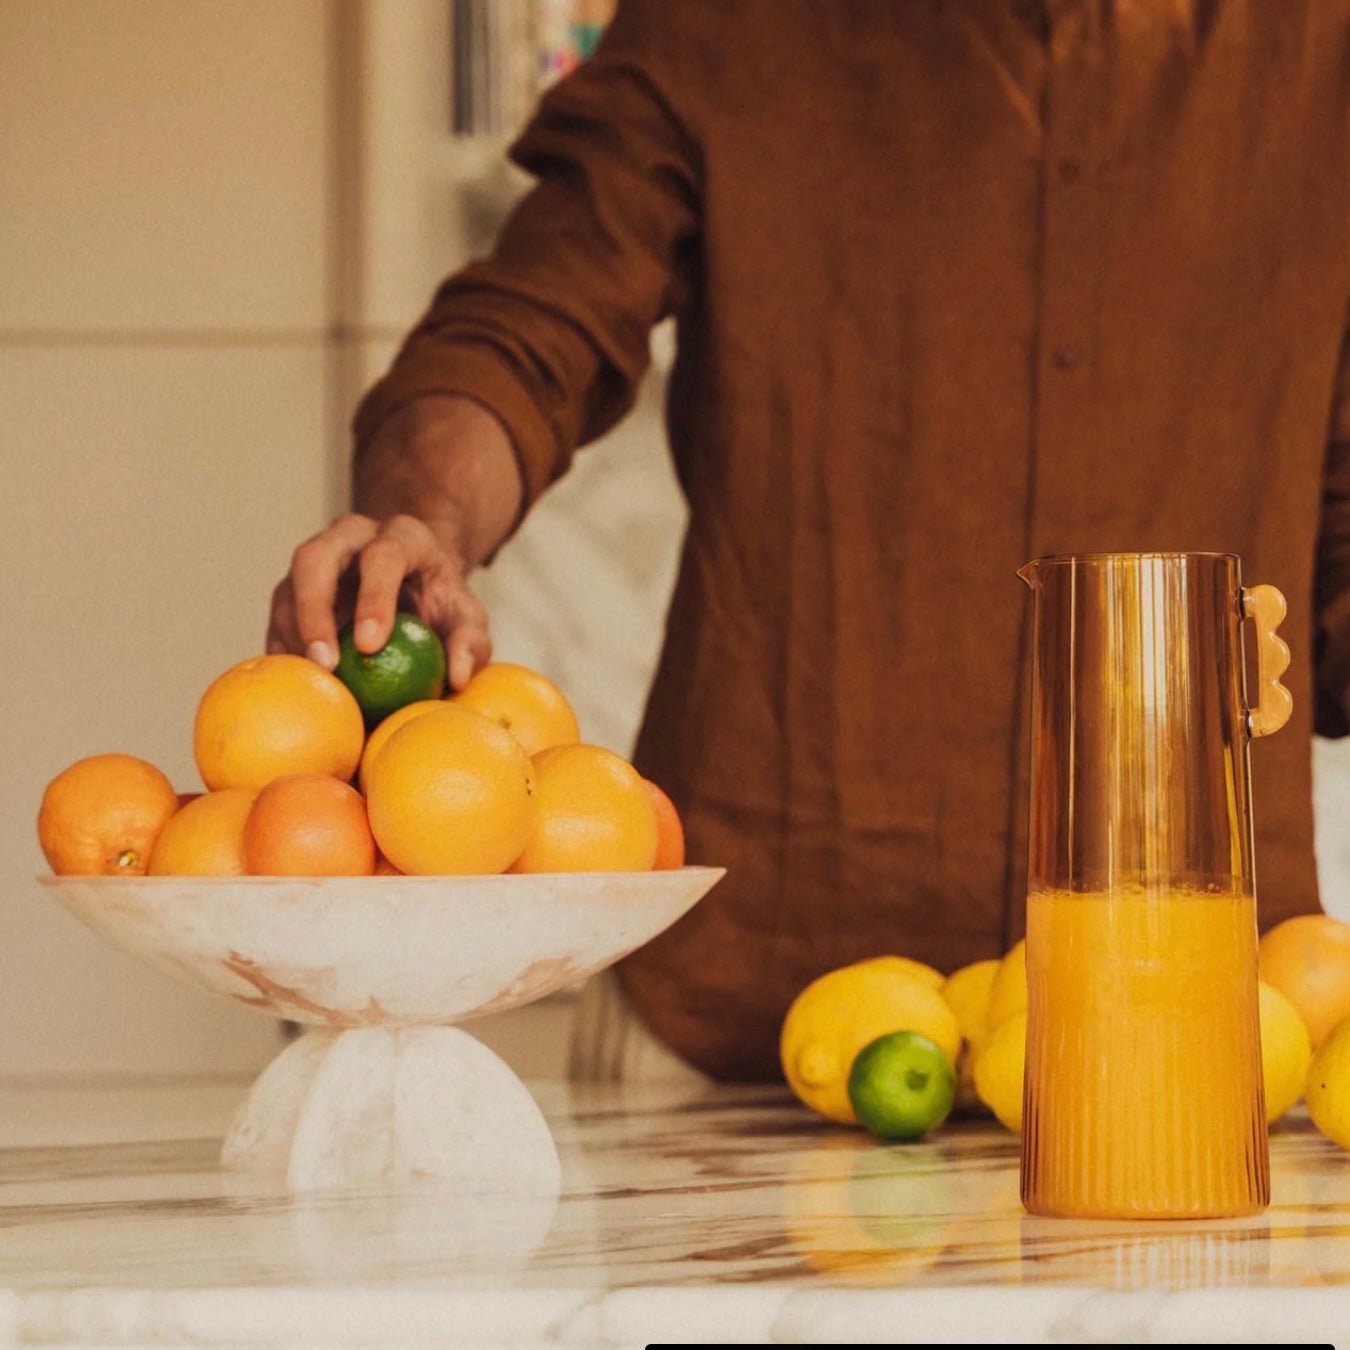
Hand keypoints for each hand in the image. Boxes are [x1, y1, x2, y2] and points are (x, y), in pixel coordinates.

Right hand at [267, 395, 522, 690]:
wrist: (412, 585)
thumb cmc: (441, 604)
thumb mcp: (467, 619)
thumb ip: (471, 642)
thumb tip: (458, 677)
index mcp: (400, 537)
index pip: (383, 556)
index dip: (374, 598)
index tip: (371, 646)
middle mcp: (348, 538)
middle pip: (315, 559)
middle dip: (314, 611)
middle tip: (325, 664)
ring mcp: (315, 563)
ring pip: (288, 589)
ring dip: (293, 637)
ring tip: (308, 682)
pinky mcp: (292, 591)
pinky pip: (278, 619)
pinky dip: (283, 651)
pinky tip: (295, 686)